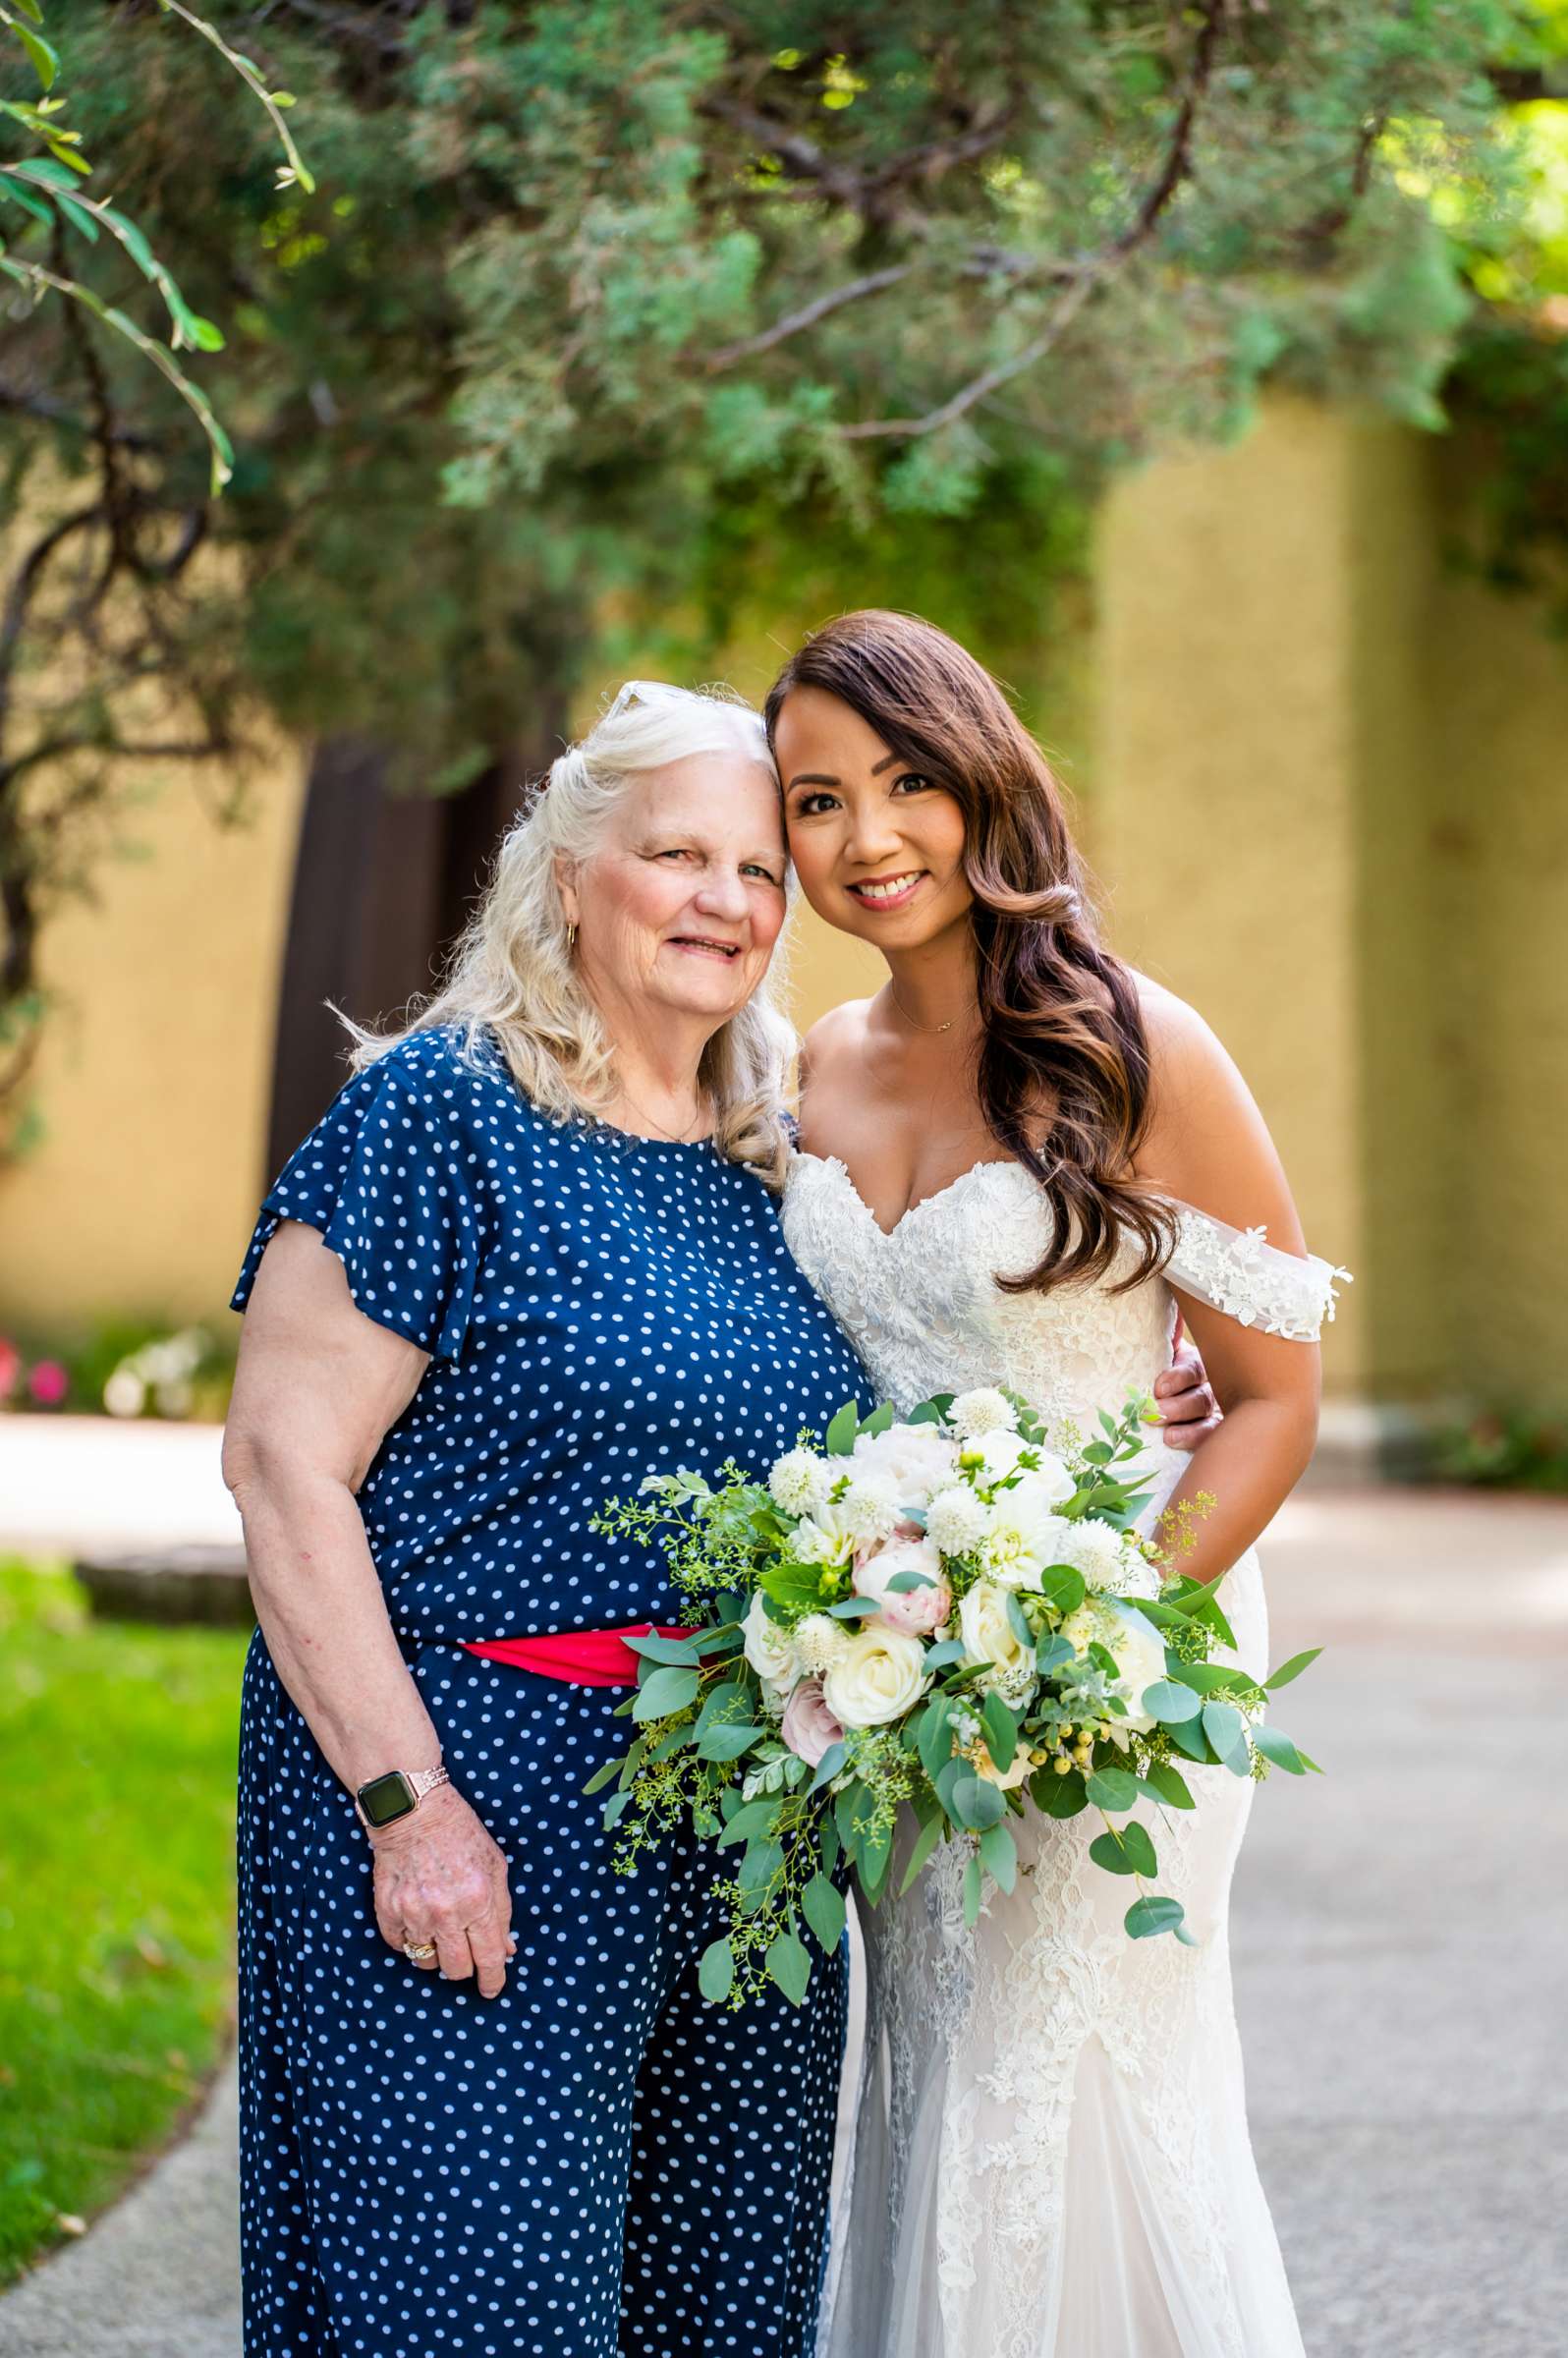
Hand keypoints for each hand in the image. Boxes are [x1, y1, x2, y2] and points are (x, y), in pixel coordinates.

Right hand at [368, 1783, 516, 1997]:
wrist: (413, 1811)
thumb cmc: (460, 1834)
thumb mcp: (495, 1866)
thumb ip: (502, 1911)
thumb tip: (507, 1950)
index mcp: (479, 1900)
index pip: (489, 1957)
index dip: (493, 1980)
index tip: (492, 1990)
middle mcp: (446, 1913)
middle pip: (457, 1970)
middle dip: (465, 1967)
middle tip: (465, 1952)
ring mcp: (414, 1914)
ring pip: (427, 1963)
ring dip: (436, 1953)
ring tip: (439, 1927)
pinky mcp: (388, 1912)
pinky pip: (400, 1947)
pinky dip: (410, 1940)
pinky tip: (417, 1919)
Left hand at [1152, 1328, 1221, 1453]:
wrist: (1157, 1398)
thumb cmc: (1154, 1370)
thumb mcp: (1158, 1352)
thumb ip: (1163, 1331)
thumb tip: (1163, 1290)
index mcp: (1196, 1364)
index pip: (1194, 1369)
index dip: (1178, 1377)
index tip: (1159, 1387)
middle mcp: (1211, 1388)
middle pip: (1202, 1398)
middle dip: (1179, 1406)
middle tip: (1155, 1412)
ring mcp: (1214, 1414)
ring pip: (1208, 1421)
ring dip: (1187, 1429)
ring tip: (1167, 1436)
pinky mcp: (1212, 1436)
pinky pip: (1209, 1440)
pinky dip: (1194, 1441)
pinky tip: (1175, 1443)